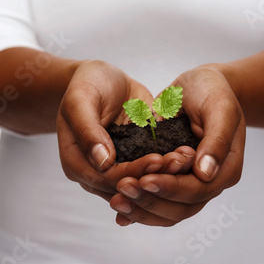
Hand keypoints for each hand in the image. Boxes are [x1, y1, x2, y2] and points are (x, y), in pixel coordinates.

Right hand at [57, 60, 192, 200]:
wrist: (102, 78)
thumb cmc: (86, 84)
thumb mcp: (81, 100)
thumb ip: (87, 130)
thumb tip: (103, 162)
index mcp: (76, 162)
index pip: (105, 178)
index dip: (132, 172)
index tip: (157, 159)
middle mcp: (96, 172)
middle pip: (127, 185)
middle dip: (155, 175)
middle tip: (180, 160)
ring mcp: (117, 168)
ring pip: (142, 181)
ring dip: (166, 173)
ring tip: (187, 158)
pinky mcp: (135, 159)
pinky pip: (151, 168)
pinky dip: (169, 164)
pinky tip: (186, 154)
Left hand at [110, 65, 245, 225]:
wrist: (202, 85)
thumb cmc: (213, 91)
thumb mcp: (220, 108)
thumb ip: (216, 139)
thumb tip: (205, 173)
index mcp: (225, 169)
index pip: (197, 190)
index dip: (171, 188)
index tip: (144, 179)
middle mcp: (208, 182)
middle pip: (180, 208)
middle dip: (150, 200)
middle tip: (122, 187)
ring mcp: (189, 183)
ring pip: (167, 211)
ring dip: (141, 209)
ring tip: (116, 200)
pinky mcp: (172, 179)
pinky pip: (157, 201)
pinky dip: (139, 208)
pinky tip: (120, 210)